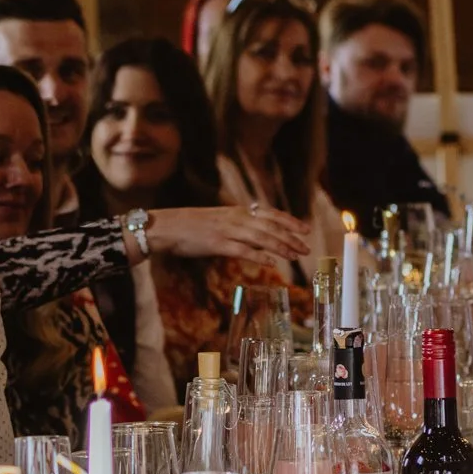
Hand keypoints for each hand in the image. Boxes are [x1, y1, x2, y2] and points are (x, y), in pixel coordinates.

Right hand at [145, 205, 310, 265]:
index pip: (271, 214)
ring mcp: (227, 230)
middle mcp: (236, 218)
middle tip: (306, 248)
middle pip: (271, 226)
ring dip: (280, 247)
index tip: (305, 229)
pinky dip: (258, 256)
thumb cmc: (190, 225)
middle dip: (291, 237)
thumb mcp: (218, 219)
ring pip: (261, 237)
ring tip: (295, 256)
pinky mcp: (217, 244)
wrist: (166, 226)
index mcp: (237, 211)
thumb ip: (237, 225)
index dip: (290, 221)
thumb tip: (254, 234)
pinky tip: (271, 263)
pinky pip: (243, 250)